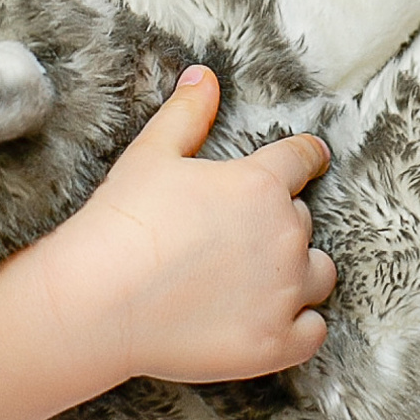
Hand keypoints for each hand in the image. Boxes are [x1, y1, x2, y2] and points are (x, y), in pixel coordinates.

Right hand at [29, 67, 332, 386]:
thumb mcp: (153, 153)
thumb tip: (204, 75)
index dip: (306, 156)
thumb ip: (188, 112)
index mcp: (261, 184)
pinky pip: (314, 330)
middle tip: (240, 235)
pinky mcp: (276, 343)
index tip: (311, 159)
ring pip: (319, 273)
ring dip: (299, 271)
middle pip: (303, 220)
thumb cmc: (124, 222)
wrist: (100, 301)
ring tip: (264, 278)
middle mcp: (285, 235)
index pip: (303, 159)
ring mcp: (284, 293)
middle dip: (279, 223)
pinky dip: (300, 325)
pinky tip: (275, 321)